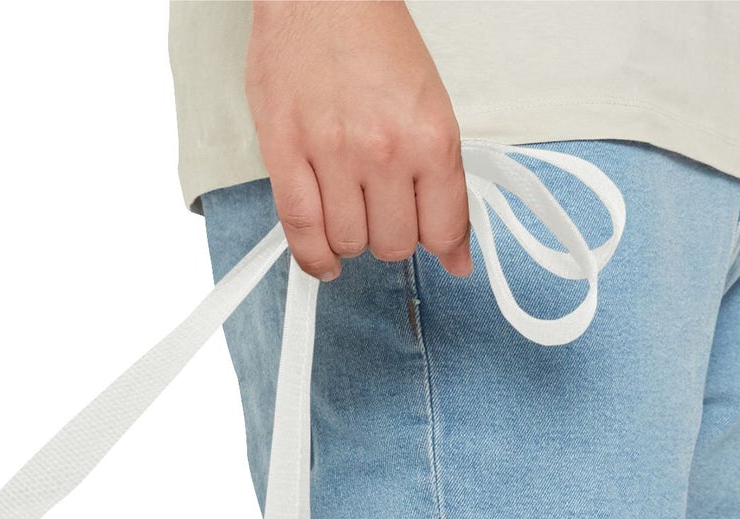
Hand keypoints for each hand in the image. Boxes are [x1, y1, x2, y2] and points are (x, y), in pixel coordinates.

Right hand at [244, 0, 470, 281]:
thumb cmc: (372, 38)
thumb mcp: (429, 104)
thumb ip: (441, 179)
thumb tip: (453, 250)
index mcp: (431, 136)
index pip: (444, 228)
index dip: (443, 247)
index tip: (441, 251)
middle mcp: (385, 152)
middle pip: (395, 244)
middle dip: (392, 236)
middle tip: (384, 213)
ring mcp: (333, 157)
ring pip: (350, 243)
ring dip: (352, 240)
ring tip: (350, 215)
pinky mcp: (286, 156)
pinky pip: (301, 231)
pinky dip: (315, 257)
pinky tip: (325, 259)